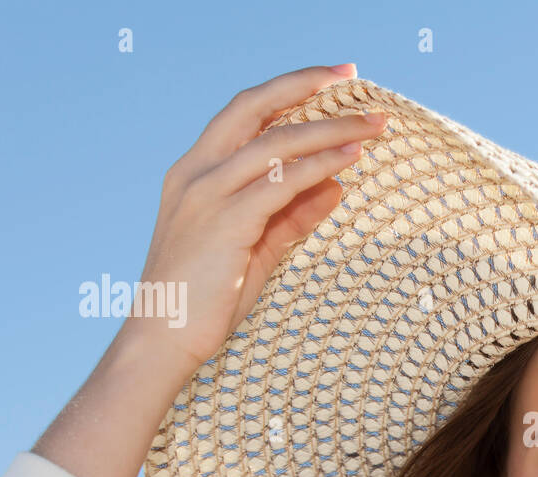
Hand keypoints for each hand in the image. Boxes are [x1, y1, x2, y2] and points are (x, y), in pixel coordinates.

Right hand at [116, 63, 387, 373]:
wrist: (165, 338)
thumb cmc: (208, 298)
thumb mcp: (256, 248)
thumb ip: (293, 215)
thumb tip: (337, 185)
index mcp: (195, 172)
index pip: (243, 113)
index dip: (287, 91)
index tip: (331, 79)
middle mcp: (197, 173)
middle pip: (254, 108)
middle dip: (306, 85)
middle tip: (352, 76)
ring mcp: (208, 194)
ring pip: (276, 143)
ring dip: (329, 129)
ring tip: (372, 124)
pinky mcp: (226, 222)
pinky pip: (281, 182)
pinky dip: (319, 165)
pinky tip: (350, 159)